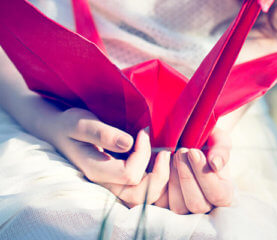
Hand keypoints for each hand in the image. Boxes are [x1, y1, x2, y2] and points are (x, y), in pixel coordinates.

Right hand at [47, 108, 170, 207]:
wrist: (61, 132)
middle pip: (139, 195)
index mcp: (95, 170)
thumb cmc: (70, 125)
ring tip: (164, 156)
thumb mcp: (81, 123)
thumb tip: (129, 143)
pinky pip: (144, 189)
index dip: (143, 154)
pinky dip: (157, 178)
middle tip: (164, 152)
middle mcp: (106, 183)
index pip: (129, 174)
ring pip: (144, 197)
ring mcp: (114, 184)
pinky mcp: (120, 180)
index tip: (142, 132)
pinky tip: (159, 160)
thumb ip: (102, 133)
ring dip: (160, 179)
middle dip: (159, 176)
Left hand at [156, 128, 233, 213]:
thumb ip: (221, 149)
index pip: (218, 195)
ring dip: (173, 179)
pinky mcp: (165, 204)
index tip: (193, 152)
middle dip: (187, 177)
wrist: (184, 138)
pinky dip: (158, 180)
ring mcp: (184, 206)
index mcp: (222, 191)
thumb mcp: (217, 138)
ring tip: (172, 155)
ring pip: (178, 207)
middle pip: (197, 204)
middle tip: (181, 151)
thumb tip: (215, 164)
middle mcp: (205, 204)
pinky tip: (162, 161)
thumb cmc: (205, 140)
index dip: (205, 176)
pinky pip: (160, 201)